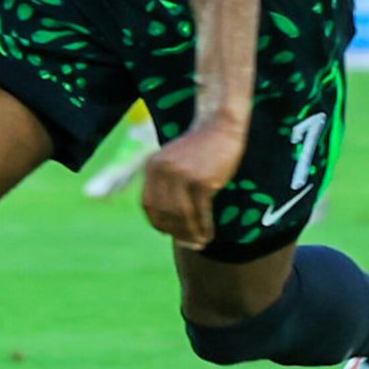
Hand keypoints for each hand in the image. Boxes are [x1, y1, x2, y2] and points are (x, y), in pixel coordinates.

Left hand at [140, 116, 247, 249]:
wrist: (219, 124)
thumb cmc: (199, 146)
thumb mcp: (173, 160)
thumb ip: (165, 184)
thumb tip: (167, 222)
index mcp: (151, 167)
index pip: (149, 205)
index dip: (158, 223)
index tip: (169, 234)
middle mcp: (162, 172)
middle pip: (166, 213)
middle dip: (177, 232)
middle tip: (190, 244)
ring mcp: (181, 176)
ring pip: (182, 216)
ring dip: (191, 234)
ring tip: (200, 243)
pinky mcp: (201, 180)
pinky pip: (201, 212)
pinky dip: (204, 226)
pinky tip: (209, 234)